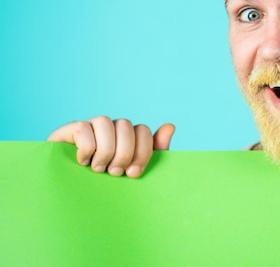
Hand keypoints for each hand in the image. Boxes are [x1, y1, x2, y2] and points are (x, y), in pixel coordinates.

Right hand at [47, 116, 174, 177]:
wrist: (71, 198)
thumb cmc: (106, 184)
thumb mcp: (133, 171)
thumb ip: (154, 151)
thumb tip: (170, 126)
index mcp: (128, 136)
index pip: (143, 130)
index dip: (142, 151)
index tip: (133, 173)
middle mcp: (111, 128)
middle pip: (125, 124)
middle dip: (124, 153)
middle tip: (115, 173)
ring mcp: (90, 127)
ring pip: (105, 121)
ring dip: (105, 150)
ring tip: (98, 169)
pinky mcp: (69, 131)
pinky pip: (82, 128)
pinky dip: (86, 148)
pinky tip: (82, 162)